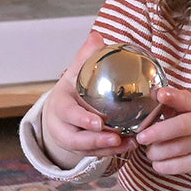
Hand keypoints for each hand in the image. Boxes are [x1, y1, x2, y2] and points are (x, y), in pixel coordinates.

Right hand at [40, 33, 134, 165]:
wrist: (59, 113)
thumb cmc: (71, 90)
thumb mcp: (74, 73)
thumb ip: (85, 57)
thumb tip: (96, 35)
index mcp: (59, 106)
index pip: (69, 114)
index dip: (82, 120)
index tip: (99, 122)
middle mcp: (62, 127)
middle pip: (76, 140)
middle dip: (97, 141)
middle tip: (116, 138)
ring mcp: (71, 142)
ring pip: (88, 151)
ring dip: (108, 149)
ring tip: (129, 143)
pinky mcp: (82, 151)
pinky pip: (97, 155)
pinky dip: (113, 153)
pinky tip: (131, 146)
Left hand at [136, 87, 190, 188]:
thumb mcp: (189, 110)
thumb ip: (171, 102)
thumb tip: (153, 94)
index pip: (185, 99)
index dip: (173, 97)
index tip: (160, 94)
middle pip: (181, 126)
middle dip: (158, 132)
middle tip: (141, 137)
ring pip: (176, 148)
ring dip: (156, 151)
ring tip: (150, 151)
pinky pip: (178, 166)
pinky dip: (162, 165)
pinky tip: (157, 162)